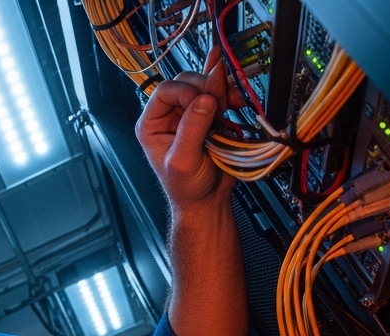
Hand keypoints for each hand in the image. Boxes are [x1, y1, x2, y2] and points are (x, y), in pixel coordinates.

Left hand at [136, 47, 245, 209]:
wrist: (206, 199)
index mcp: (152, 124)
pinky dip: (229, 92)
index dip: (186, 93)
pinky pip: (218, 94)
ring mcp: (189, 114)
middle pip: (186, 82)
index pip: (165, 91)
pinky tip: (236, 98)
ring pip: (204, 84)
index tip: (203, 104)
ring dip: (221, 88)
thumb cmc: (186, 187)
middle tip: (221, 103)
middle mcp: (169, 115)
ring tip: (233, 101)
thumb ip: (191, 130)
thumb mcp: (183, 161)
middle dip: (206, 88)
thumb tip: (204, 100)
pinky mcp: (208, 116)